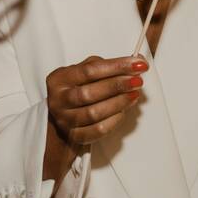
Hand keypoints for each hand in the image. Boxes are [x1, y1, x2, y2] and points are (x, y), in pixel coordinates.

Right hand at [42, 54, 146, 182]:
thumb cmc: (77, 90)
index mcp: (59, 79)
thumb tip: (136, 62)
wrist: (65, 117)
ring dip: (119, 103)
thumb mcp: (83, 72)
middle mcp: (58, 100)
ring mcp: (65, 119)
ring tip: (134, 94)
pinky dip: (115, 120)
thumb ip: (106, 66)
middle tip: (137, 81)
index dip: (116, 66)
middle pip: (88, 93)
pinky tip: (124, 110)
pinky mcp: (76, 135)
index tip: (138, 64)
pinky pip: (99, 130)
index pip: (89, 70)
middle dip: (117, 86)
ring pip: (94, 113)